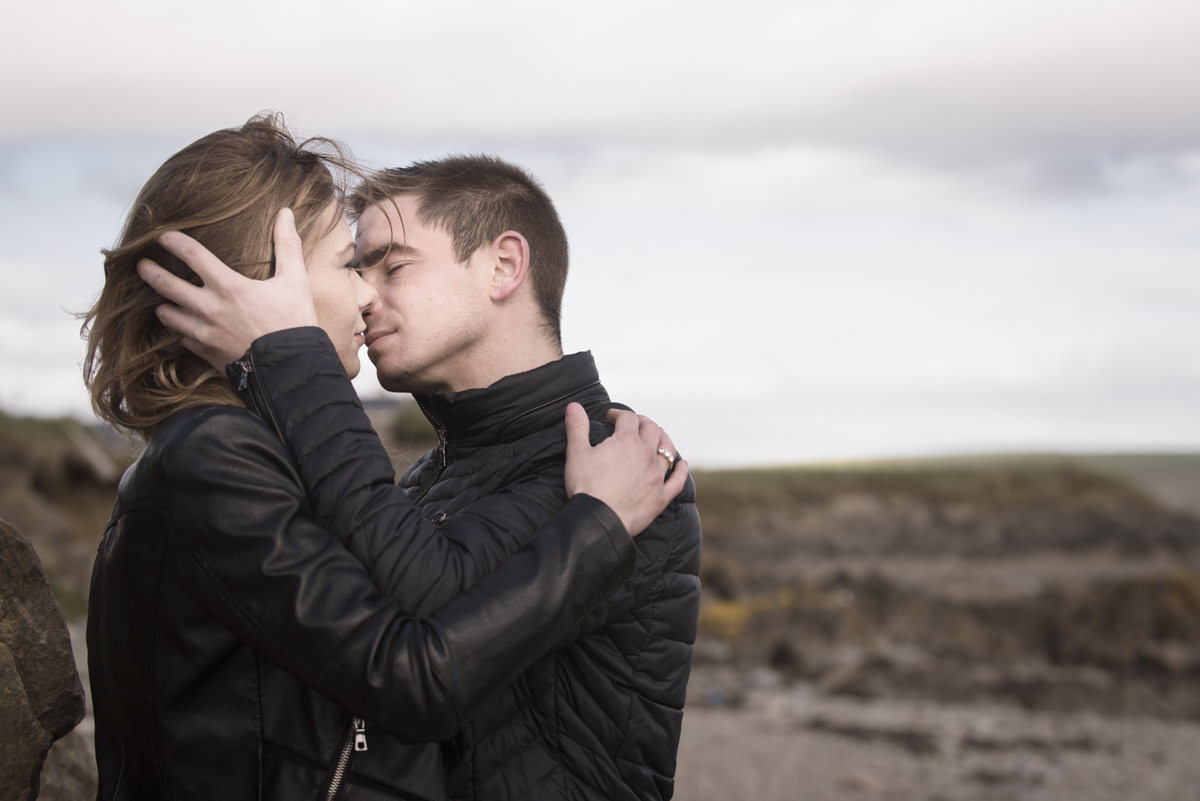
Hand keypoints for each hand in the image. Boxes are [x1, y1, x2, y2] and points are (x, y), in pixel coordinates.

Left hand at [136, 208, 318, 368]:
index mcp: (229, 287)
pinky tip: (184, 329)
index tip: (162, 236)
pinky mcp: (207, 354)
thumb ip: (287, 245)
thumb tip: (286, 213)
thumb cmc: (295, 323)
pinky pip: (183, 340)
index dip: (174, 242)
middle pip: (168, 285)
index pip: (193, 256)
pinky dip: (181, 332)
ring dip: (163, 305)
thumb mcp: (295, 280)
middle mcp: (210, 309)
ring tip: (159, 300)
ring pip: (169, 315)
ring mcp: (206, 333)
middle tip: (141, 265)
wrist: (293, 369)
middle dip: (150, 272)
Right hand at [563, 402, 688, 535]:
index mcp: (627, 441)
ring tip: (658, 436)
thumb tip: (573, 405)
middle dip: (643, 422)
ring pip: (667, 451)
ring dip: (663, 440)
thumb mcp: (576, 453)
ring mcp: (656, 475)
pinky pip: (677, 481)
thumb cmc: (586, 485)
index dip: (618, 414)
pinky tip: (682, 465)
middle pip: (652, 429)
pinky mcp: (661, 496)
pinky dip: (680, 471)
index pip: (627, 418)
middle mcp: (646, 454)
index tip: (611, 417)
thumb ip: (577, 427)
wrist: (598, 520)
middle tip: (634, 423)